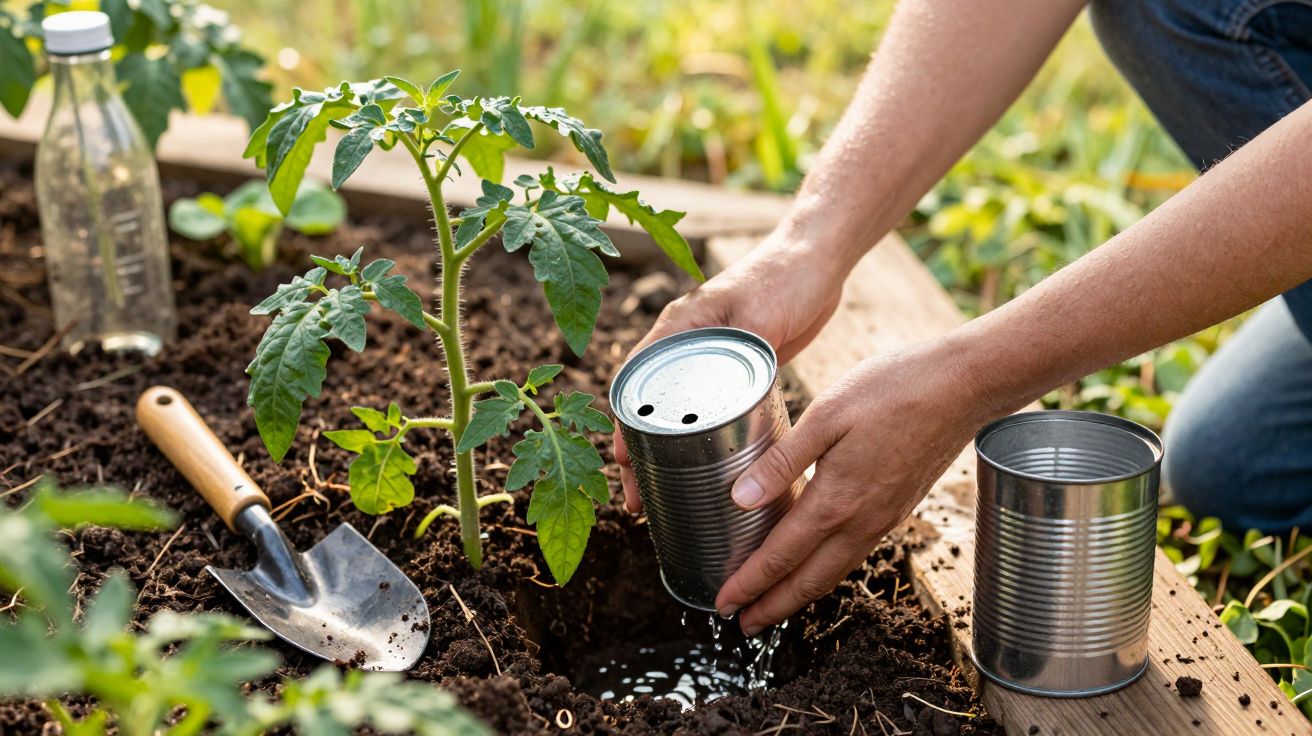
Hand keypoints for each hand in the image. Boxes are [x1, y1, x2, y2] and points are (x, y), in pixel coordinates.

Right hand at [613, 230, 851, 512]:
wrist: (820, 257)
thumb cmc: (786, 276)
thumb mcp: (761, 315)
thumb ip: (740, 345)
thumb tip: (724, 391)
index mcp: (678, 328)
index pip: (634, 384)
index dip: (624, 429)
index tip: (624, 466)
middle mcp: (685, 344)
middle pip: (648, 408)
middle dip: (639, 456)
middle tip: (640, 501)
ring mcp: (708, 357)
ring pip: (676, 415)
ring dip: (666, 455)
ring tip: (663, 498)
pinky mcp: (734, 368)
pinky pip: (708, 411)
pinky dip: (700, 441)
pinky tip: (707, 469)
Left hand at [714, 338, 984, 634]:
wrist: (964, 386)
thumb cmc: (895, 388)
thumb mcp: (827, 414)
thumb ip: (782, 461)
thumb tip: (740, 498)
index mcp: (838, 500)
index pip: (782, 556)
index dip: (750, 583)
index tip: (723, 603)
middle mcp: (862, 520)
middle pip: (809, 581)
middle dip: (772, 607)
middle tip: (742, 625)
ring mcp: (884, 518)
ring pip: (834, 572)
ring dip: (799, 595)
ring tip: (772, 606)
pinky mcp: (898, 508)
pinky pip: (854, 553)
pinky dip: (826, 572)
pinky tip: (815, 564)